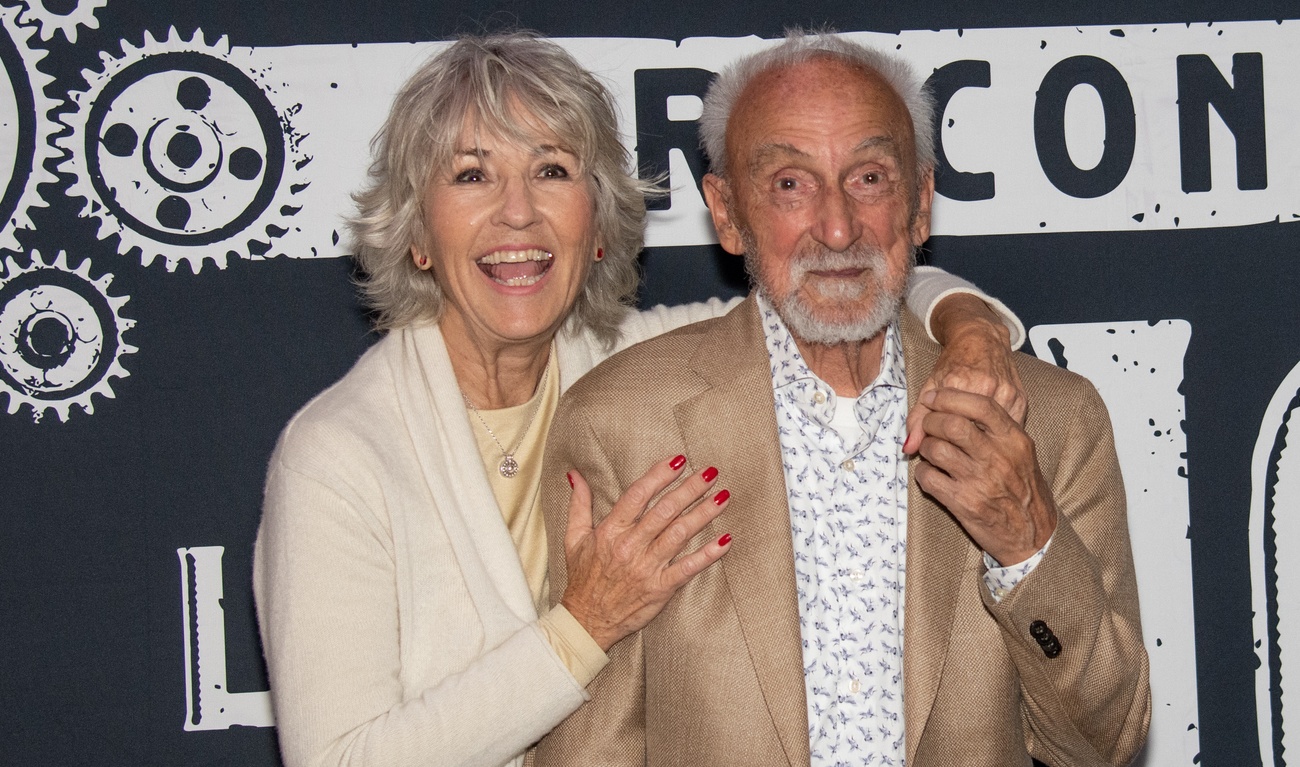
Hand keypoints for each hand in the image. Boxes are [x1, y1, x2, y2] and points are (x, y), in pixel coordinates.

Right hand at [561, 456, 731, 650]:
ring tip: (722, 497)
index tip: (679, 460)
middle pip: (665, 511)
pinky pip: (687, 568)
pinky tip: (725, 541)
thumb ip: (578, 504)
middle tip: (711, 472)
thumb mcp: (573, 538)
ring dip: (703, 514)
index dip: (660, 475)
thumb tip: (575, 474)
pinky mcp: (660, 589)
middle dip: (690, 489)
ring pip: (679, 534)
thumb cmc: (582, 578)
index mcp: (610, 531)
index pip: (638, 495)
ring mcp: (646, 568)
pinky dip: (707, 555)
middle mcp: (630, 546)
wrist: (586, 621)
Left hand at [905, 293, 1024, 453]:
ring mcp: (1007, 394)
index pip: (947, 428)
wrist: (982, 338)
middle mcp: (986, 388)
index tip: (937, 439)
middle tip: (954, 441)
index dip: (941, 439)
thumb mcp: (930, 385)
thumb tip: (909, 448)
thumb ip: (918, 417)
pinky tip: (988, 433)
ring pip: (992, 433)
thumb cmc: (954, 362)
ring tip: (970, 437)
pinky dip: (997, 434)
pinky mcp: (1021, 400)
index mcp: (960, 384)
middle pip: (972, 433)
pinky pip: (1008, 428)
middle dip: (961, 442)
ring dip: (981, 440)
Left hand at [912, 388, 1055, 565]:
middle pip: (952, 424)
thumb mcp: (1021, 454)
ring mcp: (979, 481)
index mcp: (1014, 440)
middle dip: (931, 421)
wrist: (1032, 534)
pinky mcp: (963, 503)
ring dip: (925, 448)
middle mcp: (997, 458)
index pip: (980, 405)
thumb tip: (959, 407)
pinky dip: (922, 473)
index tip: (933, 396)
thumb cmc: (1023, 490)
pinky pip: (928, 478)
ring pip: (935, 449)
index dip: (950, 397)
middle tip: (927, 426)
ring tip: (931, 453)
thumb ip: (997, 430)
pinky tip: (931, 475)